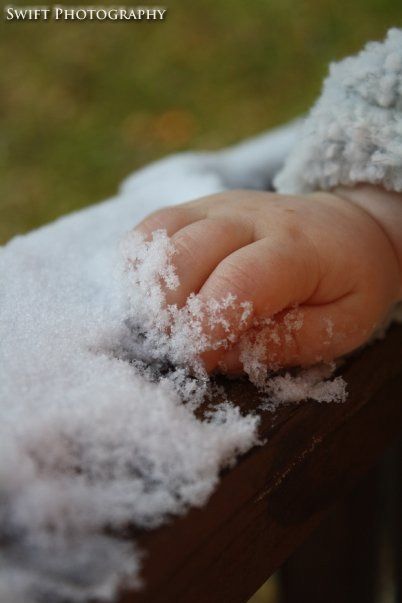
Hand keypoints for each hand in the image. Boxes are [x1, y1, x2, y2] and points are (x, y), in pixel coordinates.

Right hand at [135, 188, 400, 372]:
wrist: (346, 227)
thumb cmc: (347, 283)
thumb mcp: (341, 326)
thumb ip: (285, 342)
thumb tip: (219, 353)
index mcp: (295, 249)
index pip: (239, 280)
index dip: (208, 324)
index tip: (197, 357)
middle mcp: (249, 217)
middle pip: (186, 254)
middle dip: (170, 310)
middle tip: (177, 344)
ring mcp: (217, 206)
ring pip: (158, 236)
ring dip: (148, 288)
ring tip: (161, 321)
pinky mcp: (196, 207)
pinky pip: (151, 229)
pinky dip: (140, 265)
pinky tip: (154, 295)